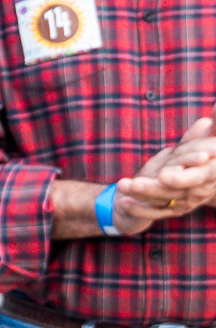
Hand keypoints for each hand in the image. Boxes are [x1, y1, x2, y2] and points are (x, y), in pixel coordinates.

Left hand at [115, 117, 215, 233]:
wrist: (212, 179)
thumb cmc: (210, 154)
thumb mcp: (210, 143)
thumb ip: (209, 130)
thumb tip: (210, 115)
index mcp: (209, 174)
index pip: (196, 178)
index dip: (181, 179)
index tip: (163, 177)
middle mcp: (197, 191)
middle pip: (173, 191)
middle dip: (152, 188)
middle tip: (134, 184)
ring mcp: (184, 202)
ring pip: (161, 200)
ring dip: (141, 194)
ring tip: (122, 186)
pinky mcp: (171, 210)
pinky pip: (154, 212)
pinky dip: (139, 209)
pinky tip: (122, 203)